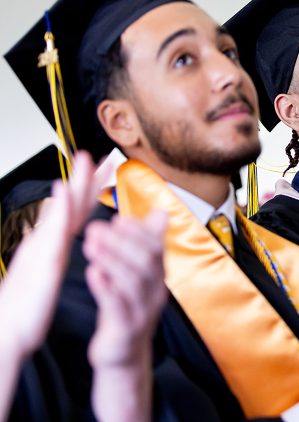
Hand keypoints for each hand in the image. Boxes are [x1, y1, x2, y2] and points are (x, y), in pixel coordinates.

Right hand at [0, 151, 107, 358]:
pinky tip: (63, 191)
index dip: (87, 192)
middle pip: (69, 204)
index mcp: (50, 245)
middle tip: (94, 154)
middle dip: (83, 179)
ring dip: (73, 183)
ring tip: (84, 160)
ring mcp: (41, 247)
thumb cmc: (25, 309)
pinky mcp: (39, 259)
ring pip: (62, 209)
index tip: (100, 172)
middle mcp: (45, 241)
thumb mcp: (46, 277)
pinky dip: (58, 208)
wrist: (6, 332)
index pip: (75, 213)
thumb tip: (58, 241)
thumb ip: (52, 257)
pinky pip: (51, 230)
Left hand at [84, 212, 167, 367]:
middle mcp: (155, 292)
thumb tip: (160, 214)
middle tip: (96, 228)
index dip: (138, 231)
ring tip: (90, 245)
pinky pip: (118, 306)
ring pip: (133, 281)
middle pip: (146, 261)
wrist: (123, 354)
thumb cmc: (127, 308)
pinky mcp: (127, 329)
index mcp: (158, 277)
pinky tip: (92, 273)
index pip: (156, 247)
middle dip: (122, 241)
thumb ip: (147, 244)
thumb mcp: (139, 275)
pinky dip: (106, 288)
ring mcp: (143, 311)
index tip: (117, 219)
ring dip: (112, 260)